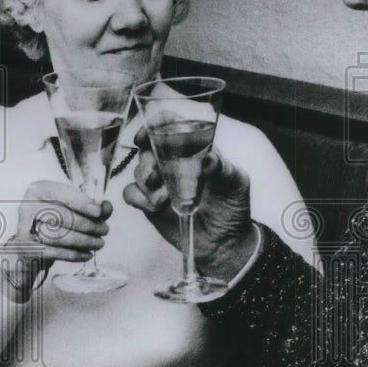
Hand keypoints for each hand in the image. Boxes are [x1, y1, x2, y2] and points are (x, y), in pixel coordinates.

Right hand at [0, 180, 110, 297]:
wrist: (30, 247)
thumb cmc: (55, 223)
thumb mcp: (72, 210)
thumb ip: (91, 208)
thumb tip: (107, 207)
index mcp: (38, 190)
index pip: (60, 194)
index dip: (80, 202)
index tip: (98, 211)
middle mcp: (28, 206)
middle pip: (61, 216)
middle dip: (88, 225)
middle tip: (105, 230)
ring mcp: (25, 228)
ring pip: (59, 235)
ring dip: (84, 241)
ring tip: (99, 243)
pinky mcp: (27, 248)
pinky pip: (55, 252)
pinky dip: (75, 254)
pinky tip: (88, 254)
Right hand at [123, 127, 257, 281]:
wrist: (225, 241)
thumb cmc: (233, 206)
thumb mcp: (236, 183)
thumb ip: (222, 168)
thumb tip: (207, 158)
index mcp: (194, 149)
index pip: (171, 126)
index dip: (157, 124)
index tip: (148, 134)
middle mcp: (173, 162)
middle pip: (148, 148)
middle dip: (147, 160)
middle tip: (154, 175)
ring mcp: (160, 183)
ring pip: (138, 171)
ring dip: (145, 182)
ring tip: (163, 200)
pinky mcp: (150, 203)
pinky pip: (131, 193)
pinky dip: (138, 198)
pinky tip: (155, 207)